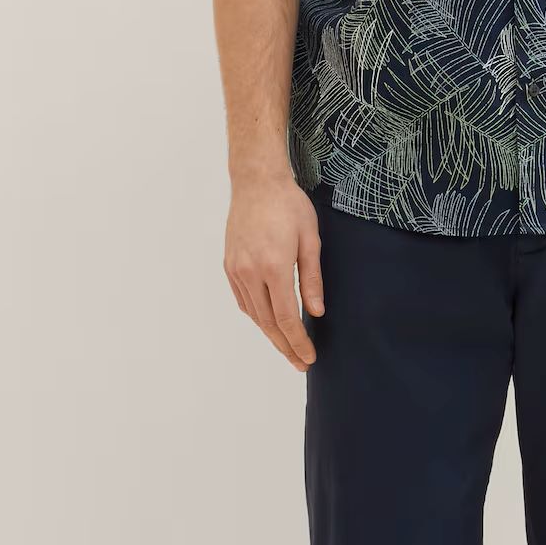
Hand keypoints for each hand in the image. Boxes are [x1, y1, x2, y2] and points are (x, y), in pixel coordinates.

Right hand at [223, 176, 324, 371]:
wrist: (256, 182)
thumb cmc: (289, 205)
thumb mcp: (311, 240)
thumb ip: (313, 279)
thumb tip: (316, 312)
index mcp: (273, 267)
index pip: (287, 317)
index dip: (298, 341)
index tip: (309, 357)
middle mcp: (250, 272)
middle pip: (268, 322)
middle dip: (285, 346)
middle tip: (300, 362)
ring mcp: (236, 269)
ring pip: (253, 314)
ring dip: (271, 334)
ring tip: (287, 347)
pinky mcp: (229, 265)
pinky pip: (243, 300)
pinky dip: (257, 315)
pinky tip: (269, 322)